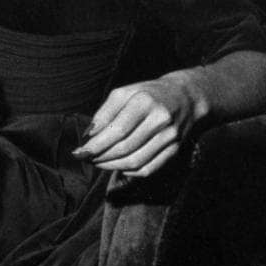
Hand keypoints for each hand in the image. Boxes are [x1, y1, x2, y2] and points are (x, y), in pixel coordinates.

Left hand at [72, 74, 205, 176]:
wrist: (185, 97)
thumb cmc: (148, 94)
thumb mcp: (124, 93)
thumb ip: (104, 113)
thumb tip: (89, 136)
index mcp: (144, 102)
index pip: (116, 130)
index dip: (96, 145)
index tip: (79, 152)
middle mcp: (159, 119)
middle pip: (125, 148)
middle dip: (101, 157)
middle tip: (86, 159)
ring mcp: (170, 136)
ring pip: (135, 161)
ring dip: (112, 166)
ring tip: (98, 163)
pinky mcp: (175, 149)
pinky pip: (149, 169)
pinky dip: (130, 173)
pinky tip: (118, 167)